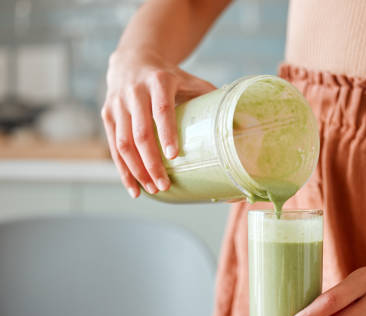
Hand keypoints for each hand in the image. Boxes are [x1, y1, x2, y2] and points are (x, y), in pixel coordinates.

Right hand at [101, 49, 214, 197]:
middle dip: (151, 162)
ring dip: (137, 170)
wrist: (132, 60)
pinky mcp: (107, 115)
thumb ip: (211, 97)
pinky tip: (134, 188)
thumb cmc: (170, 77)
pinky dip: (123, 169)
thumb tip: (243, 123)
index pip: (162, 110)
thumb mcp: (191, 80)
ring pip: (123, 143)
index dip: (167, 133)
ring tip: (152, 190)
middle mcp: (134, 92)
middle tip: (164, 185)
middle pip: (140, 133)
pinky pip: (113, 147)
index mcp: (159, 82)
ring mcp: (117, 104)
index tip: (174, 156)